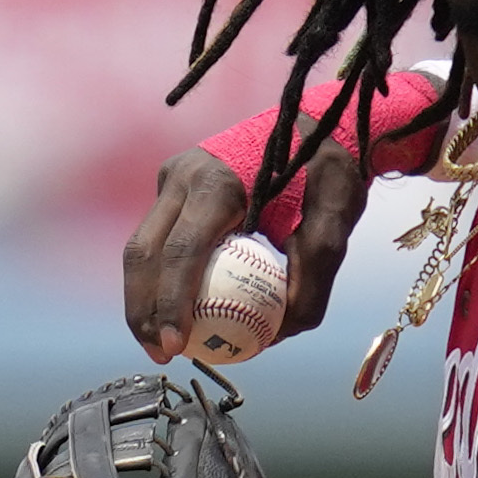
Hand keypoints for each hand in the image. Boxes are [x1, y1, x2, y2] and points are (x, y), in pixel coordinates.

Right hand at [123, 140, 370, 364]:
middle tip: (161, 354)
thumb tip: (280, 331)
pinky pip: (161, 240)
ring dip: (145, 297)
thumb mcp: (335, 220)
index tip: (175, 346)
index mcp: (216, 179)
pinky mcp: (177, 190)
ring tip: (161, 343)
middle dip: (143, 309)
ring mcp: (174, 179)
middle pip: (144, 252)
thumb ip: (313, 275)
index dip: (170, 304)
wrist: (317, 124)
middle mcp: (183, 175)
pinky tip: (177, 314)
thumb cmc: (329, 170)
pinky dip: (163, 278)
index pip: (180, 252)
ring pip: (143, 246)